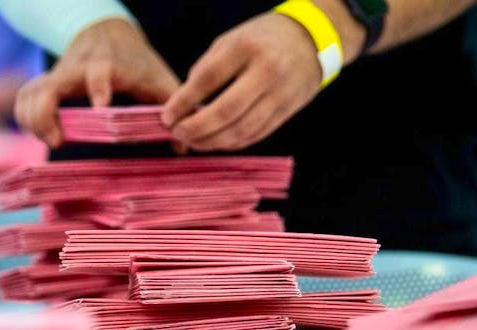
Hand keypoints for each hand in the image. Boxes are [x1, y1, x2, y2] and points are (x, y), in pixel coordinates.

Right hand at [14, 18, 179, 147]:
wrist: (107, 31)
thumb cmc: (137, 62)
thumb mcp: (160, 80)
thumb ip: (174, 108)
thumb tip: (184, 144)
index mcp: (108, 66)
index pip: (98, 73)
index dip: (98, 88)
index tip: (101, 108)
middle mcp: (77, 69)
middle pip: (48, 87)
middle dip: (46, 115)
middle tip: (57, 141)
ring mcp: (58, 76)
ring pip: (30, 92)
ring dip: (32, 119)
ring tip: (51, 140)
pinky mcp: (46, 83)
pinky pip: (25, 97)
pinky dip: (24, 116)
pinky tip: (39, 133)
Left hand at [162, 12, 324, 151]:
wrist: (309, 39)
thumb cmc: (261, 39)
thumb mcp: (231, 40)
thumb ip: (207, 69)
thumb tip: (184, 104)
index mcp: (246, 48)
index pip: (208, 79)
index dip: (184, 102)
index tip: (167, 116)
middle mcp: (266, 71)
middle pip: (227, 110)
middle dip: (197, 128)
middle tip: (178, 133)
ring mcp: (280, 94)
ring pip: (242, 129)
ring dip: (213, 142)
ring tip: (193, 142)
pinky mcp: (287, 111)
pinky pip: (256, 135)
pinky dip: (232, 143)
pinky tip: (216, 142)